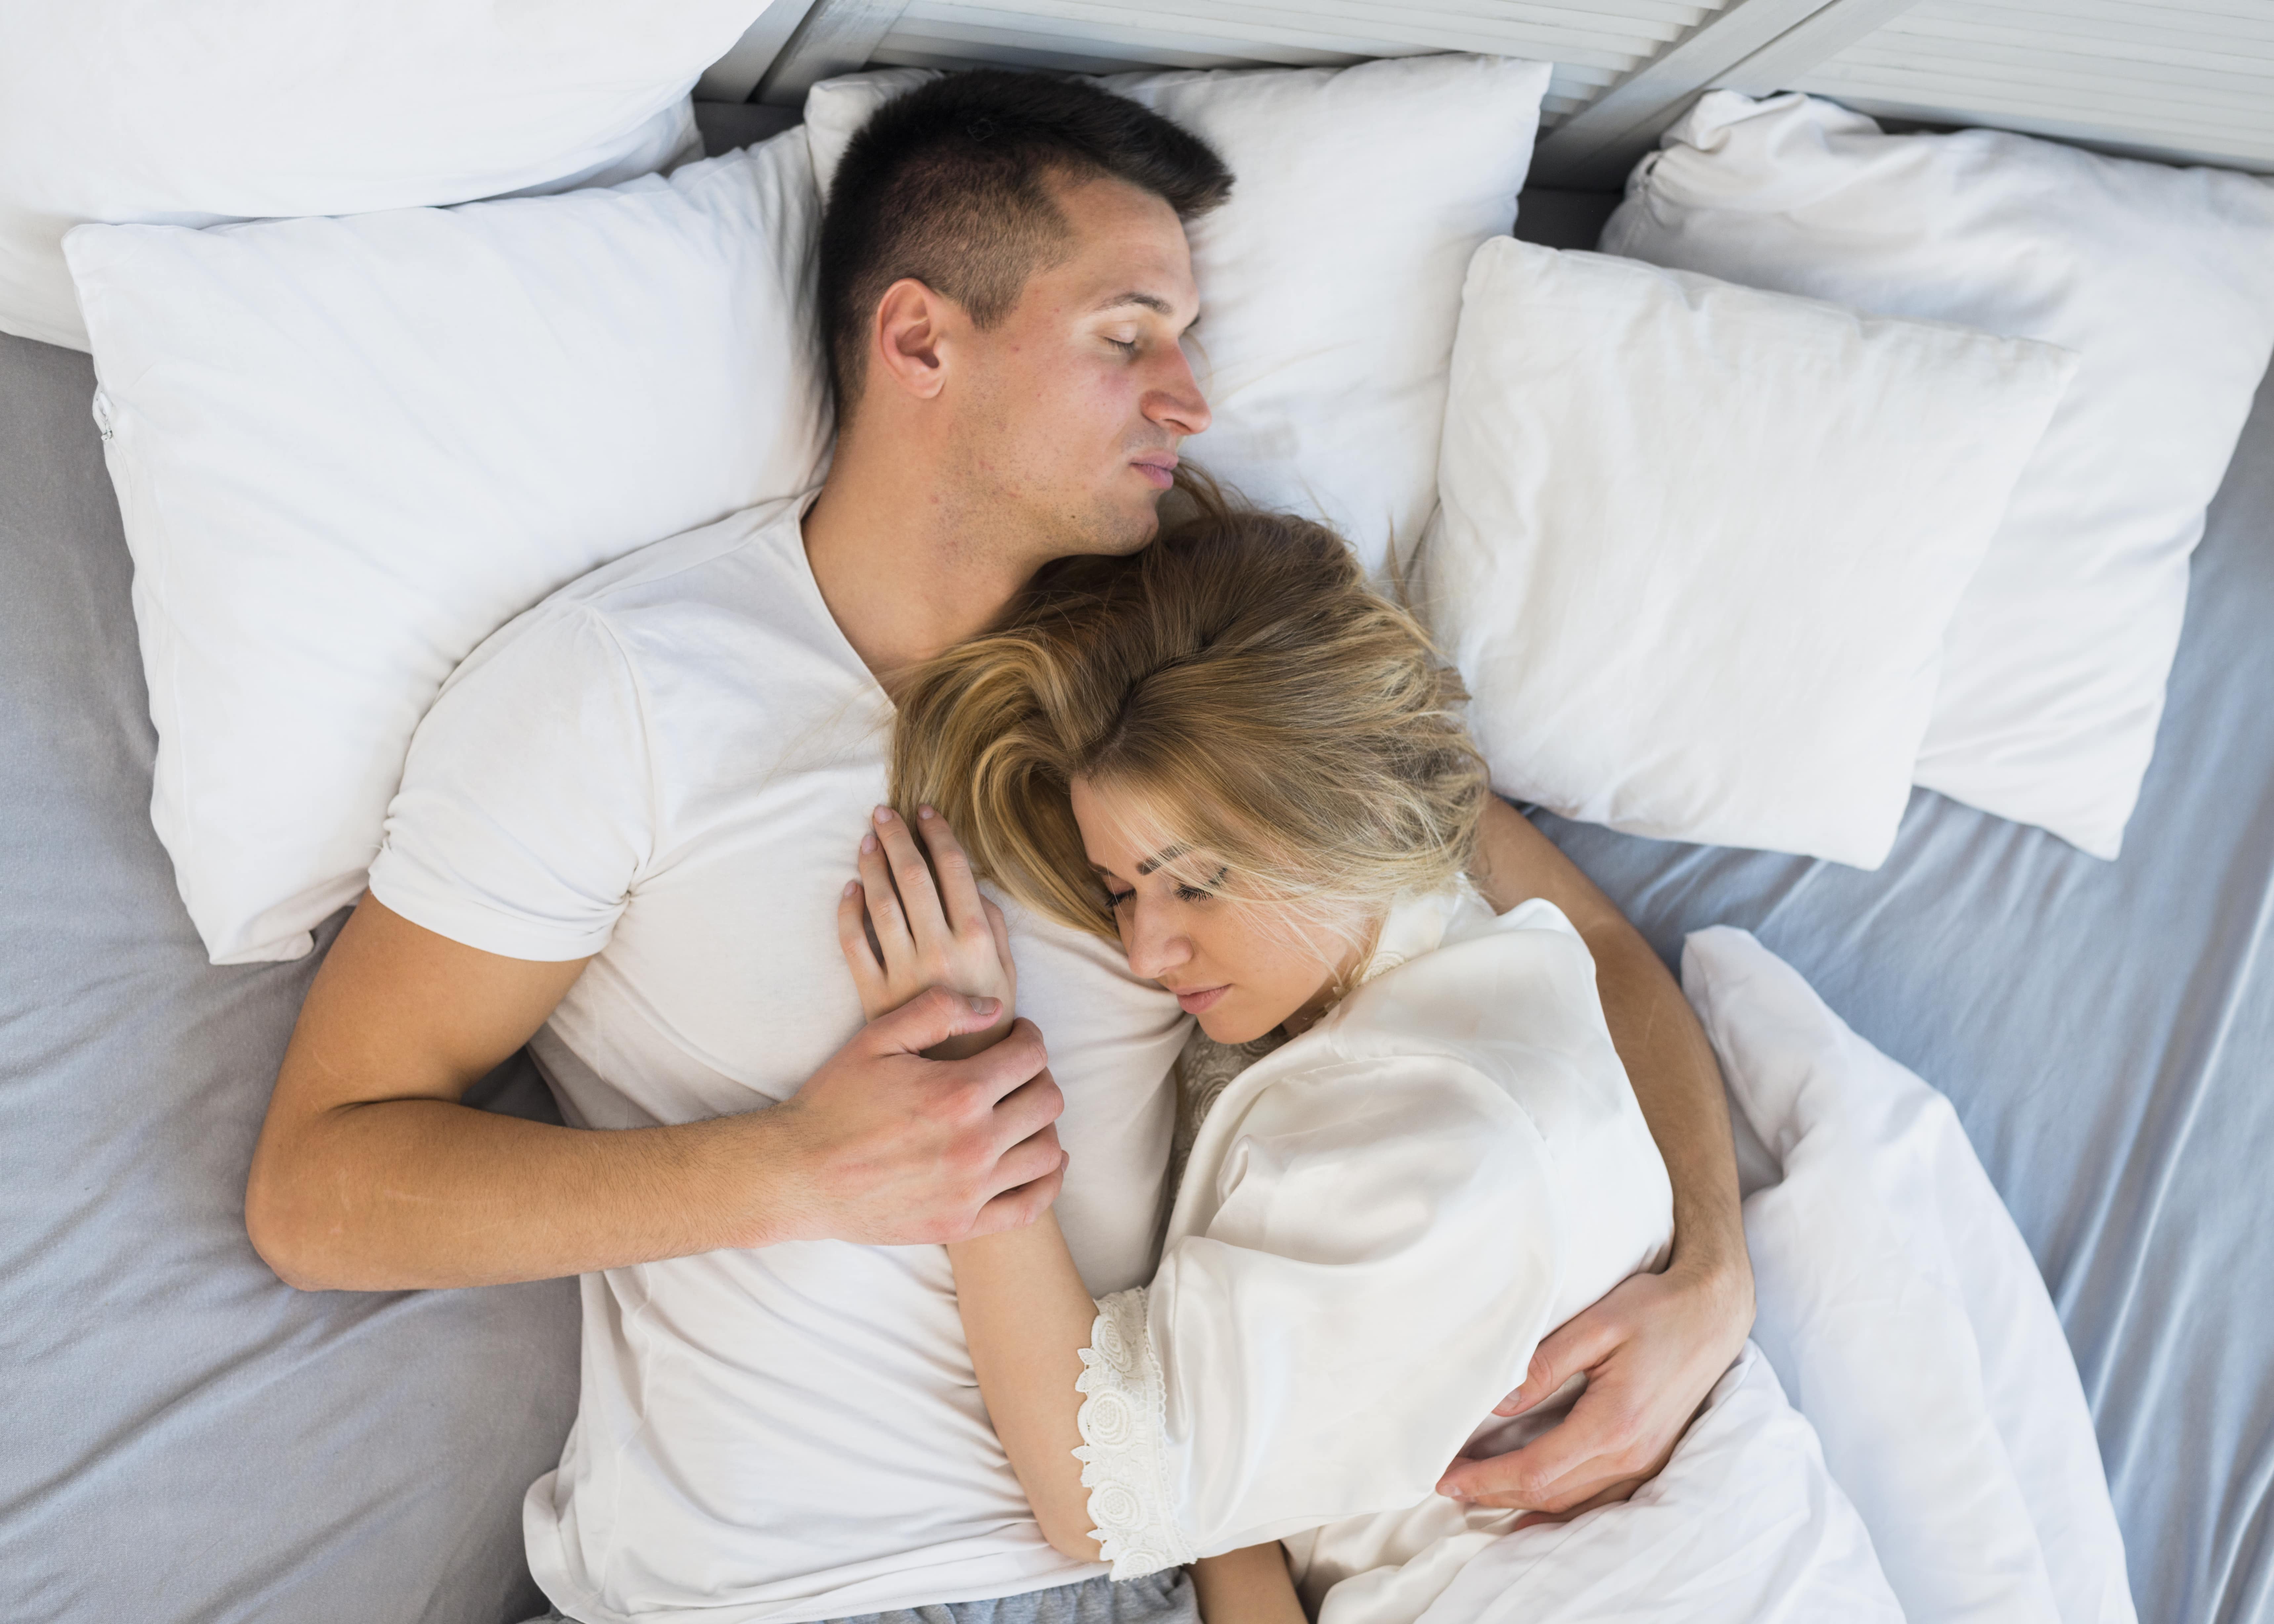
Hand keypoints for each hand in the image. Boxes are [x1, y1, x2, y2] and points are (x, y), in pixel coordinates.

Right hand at [757, 987, 1066, 1245]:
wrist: (800, 1173)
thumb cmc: (835, 1102)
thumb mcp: (877, 1038)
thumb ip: (938, 1010)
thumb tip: (994, 1008)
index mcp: (958, 1093)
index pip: (1031, 1056)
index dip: (1029, 1037)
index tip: (1017, 1035)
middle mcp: (973, 1144)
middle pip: (1047, 1102)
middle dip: (1039, 1076)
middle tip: (1017, 1071)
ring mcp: (971, 1190)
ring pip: (1048, 1152)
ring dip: (1044, 1125)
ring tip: (1023, 1112)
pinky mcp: (962, 1224)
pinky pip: (1031, 1206)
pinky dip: (1047, 1182)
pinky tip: (1041, 1161)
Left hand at [839, 804, 1015, 1059]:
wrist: (959, 1081)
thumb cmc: (989, 1026)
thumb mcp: (1007, 975)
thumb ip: (994, 929)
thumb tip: (973, 888)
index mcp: (977, 941)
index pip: (953, 871)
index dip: (938, 835)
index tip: (925, 811)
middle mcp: (939, 951)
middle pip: (912, 878)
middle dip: (897, 838)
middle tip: (883, 812)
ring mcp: (903, 972)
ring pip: (881, 904)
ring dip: (872, 865)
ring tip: (867, 840)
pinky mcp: (874, 994)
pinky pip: (854, 944)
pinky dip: (848, 912)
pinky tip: (850, 889)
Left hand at [1434, 1257, 1750, 1517]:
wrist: (1714, 1312)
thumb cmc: (1656, 1309)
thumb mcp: (1597, 1324)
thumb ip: (1545, 1365)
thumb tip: (1499, 1404)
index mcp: (1615, 1424)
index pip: (1536, 1471)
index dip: (1487, 1479)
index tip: (1446, 1477)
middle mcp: (1633, 1455)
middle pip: (1550, 1495)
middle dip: (1494, 1494)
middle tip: (1448, 1485)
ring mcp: (1646, 1462)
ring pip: (1574, 1504)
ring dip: (1522, 1504)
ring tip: (1477, 1495)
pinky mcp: (1652, 1457)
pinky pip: (1600, 1499)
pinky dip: (1561, 1508)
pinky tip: (1534, 1508)